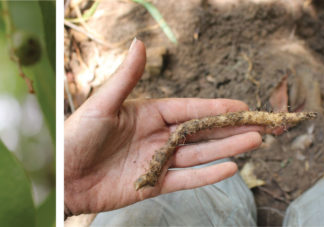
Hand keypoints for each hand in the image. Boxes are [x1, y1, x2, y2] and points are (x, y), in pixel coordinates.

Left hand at [63, 39, 261, 215]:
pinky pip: (185, 179)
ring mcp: (155, 161)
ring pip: (198, 155)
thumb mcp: (101, 105)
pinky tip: (230, 168)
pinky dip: (207, 175)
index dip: (214, 109)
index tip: (241, 107)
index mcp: (145, 115)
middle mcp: (155, 137)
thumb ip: (126, 78)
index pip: (188, 110)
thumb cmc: (75, 136)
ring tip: (255, 141)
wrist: (61, 178)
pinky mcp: (152, 185)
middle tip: (261, 125)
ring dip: (226, 148)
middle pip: (200, 132)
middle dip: (230, 128)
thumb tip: (138, 43)